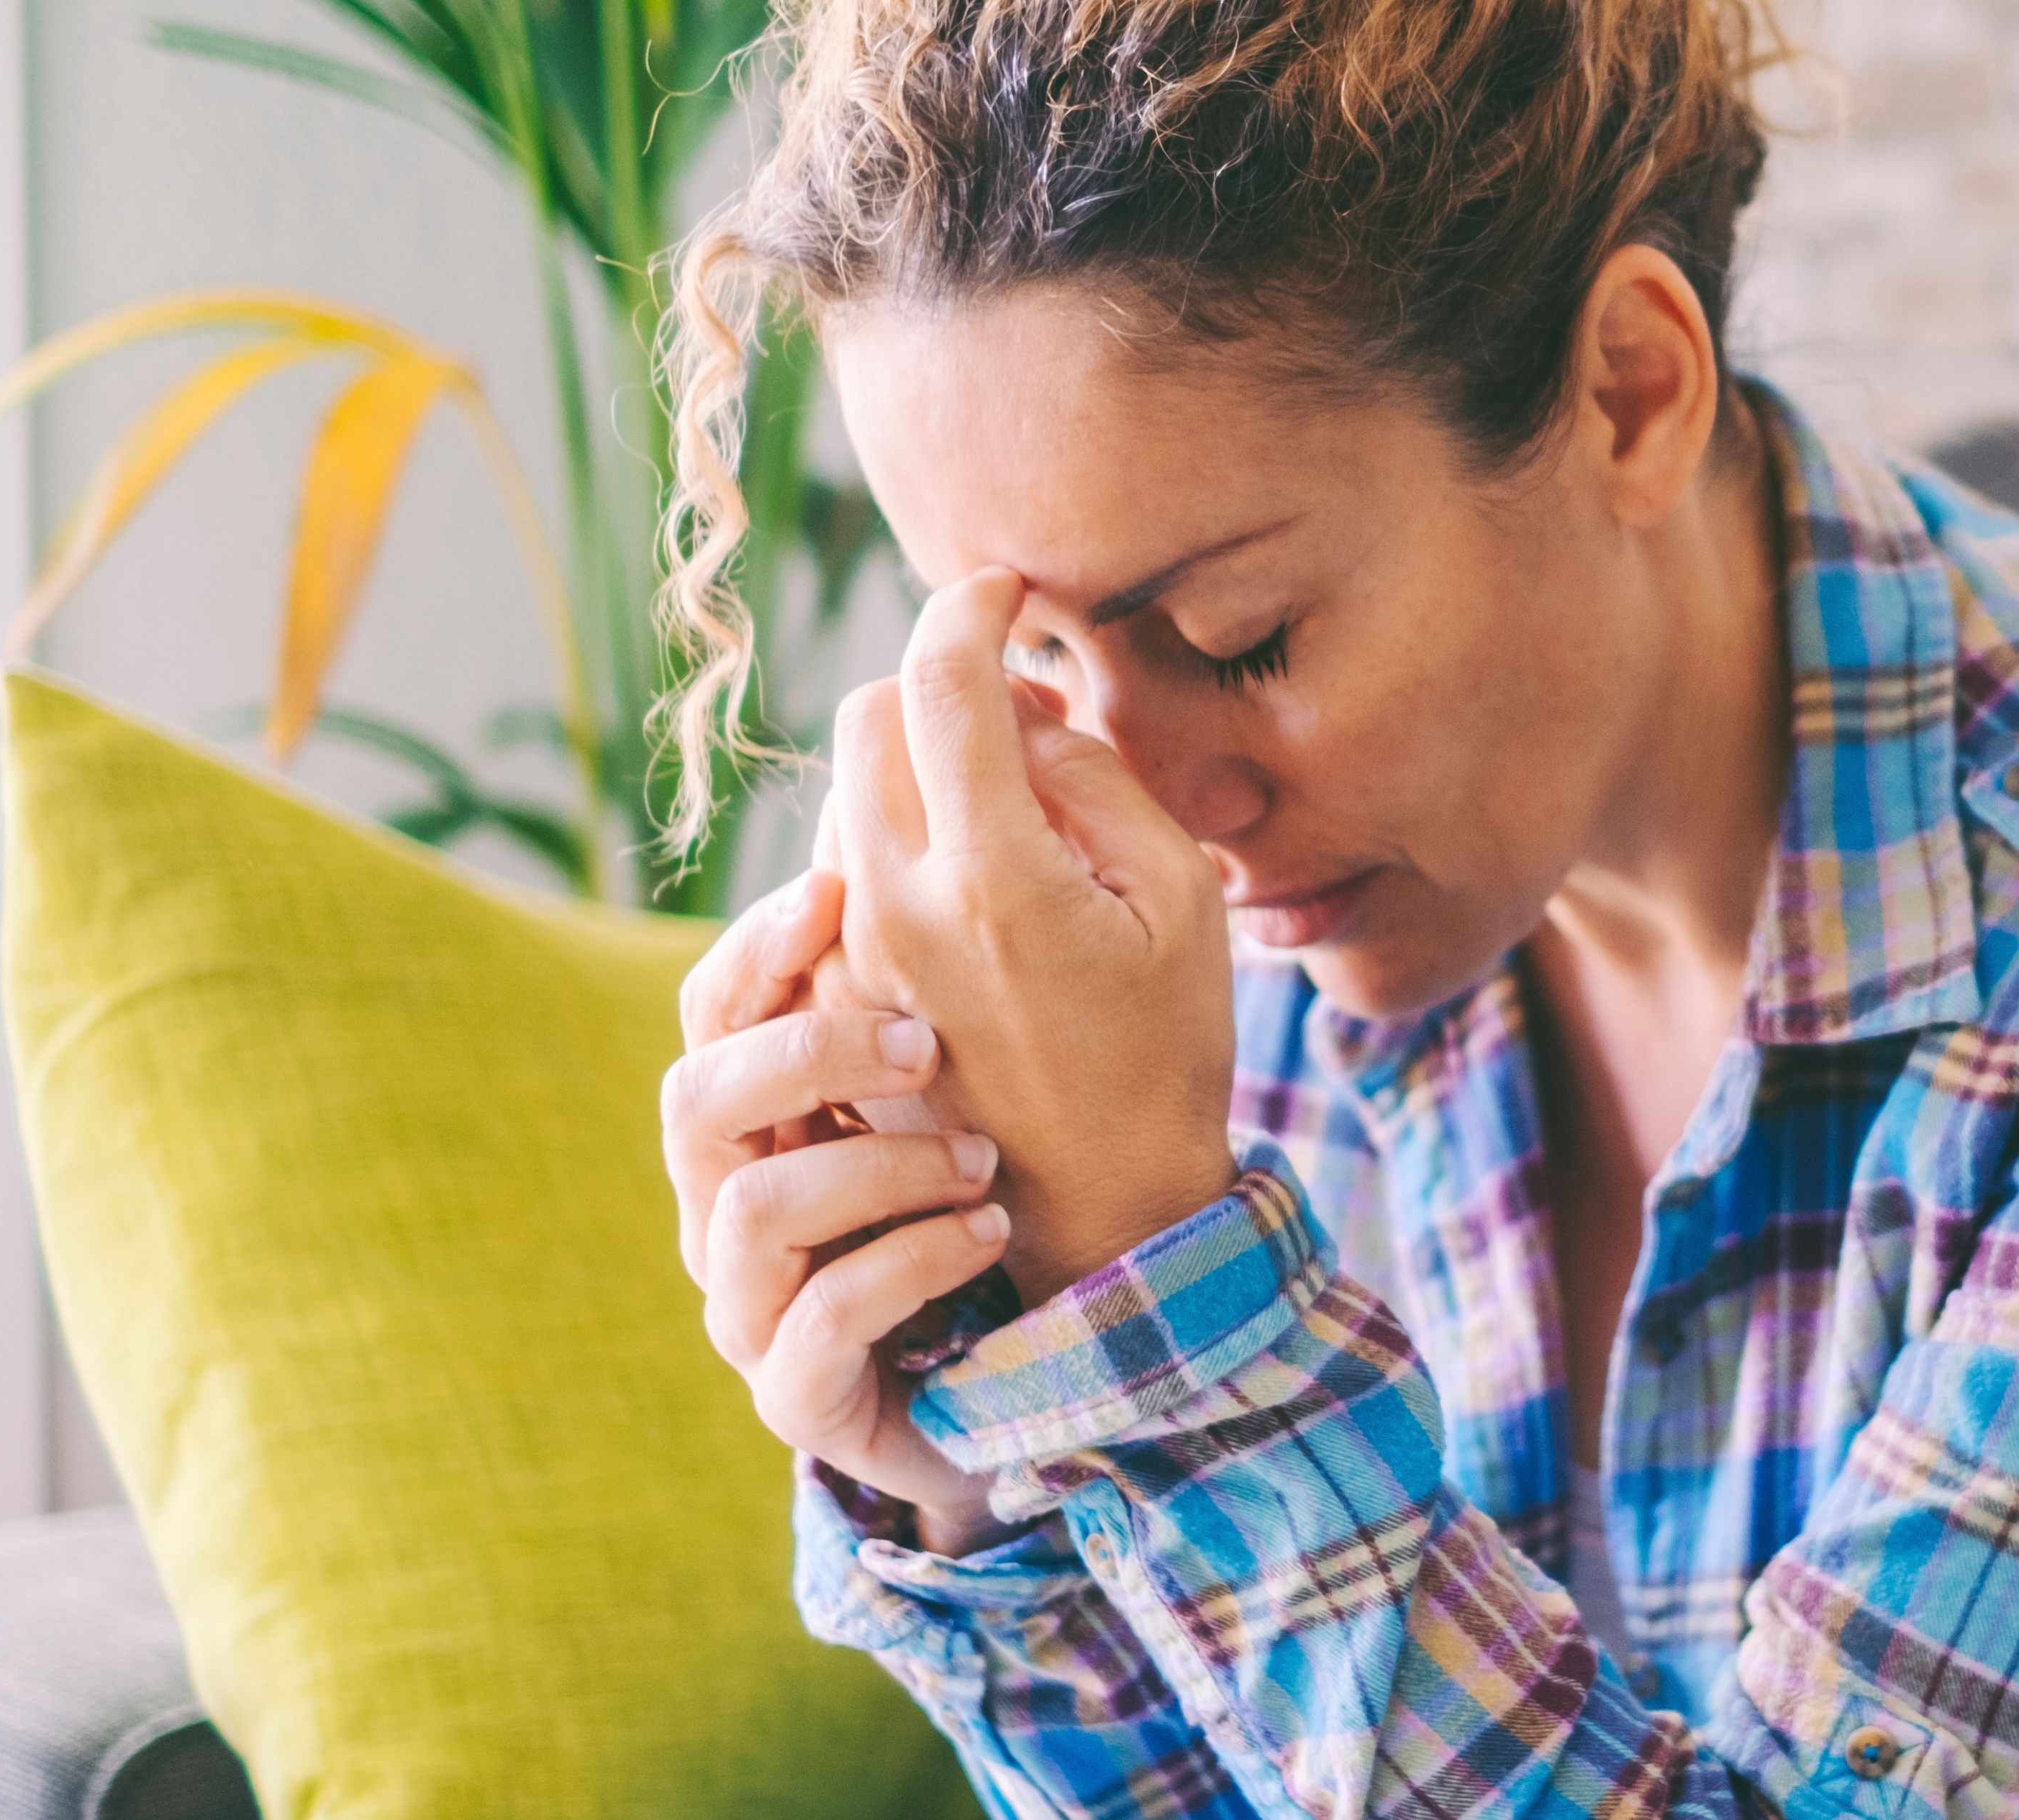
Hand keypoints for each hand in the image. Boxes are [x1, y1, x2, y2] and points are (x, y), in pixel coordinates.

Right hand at [663, 868, 1014, 1548]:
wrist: (1017, 1396)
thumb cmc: (981, 1222)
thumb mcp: (952, 1104)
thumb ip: (919, 1009)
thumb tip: (909, 860)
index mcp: (753, 1126)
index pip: (709, 1016)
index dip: (756, 948)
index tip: (835, 889)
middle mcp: (723, 1213)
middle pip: (695, 1102)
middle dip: (805, 1054)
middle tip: (920, 1042)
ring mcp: (749, 1312)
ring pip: (756, 1212)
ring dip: (881, 1168)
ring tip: (983, 1163)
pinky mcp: (798, 1400)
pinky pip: (823, 1319)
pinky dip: (915, 1261)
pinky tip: (988, 1231)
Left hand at [829, 567, 1239, 1304]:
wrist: (1101, 1206)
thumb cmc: (1166, 1048)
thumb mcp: (1180, 899)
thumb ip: (1093, 779)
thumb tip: (1018, 712)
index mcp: (993, 877)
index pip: (939, 679)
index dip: (971, 606)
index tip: (1008, 590)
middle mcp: (896, 906)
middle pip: (865, 715)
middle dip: (933, 680)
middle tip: (1021, 715)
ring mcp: (853, 953)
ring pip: (848, 785)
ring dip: (917, 762)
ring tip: (1012, 814)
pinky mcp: (838, 988)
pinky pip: (844, 861)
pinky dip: (900, 834)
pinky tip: (973, 883)